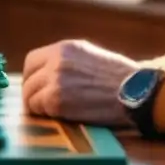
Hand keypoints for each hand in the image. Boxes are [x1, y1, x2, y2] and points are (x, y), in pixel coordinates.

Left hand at [22, 39, 138, 125]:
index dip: (32, 77)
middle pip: (28, 79)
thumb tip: (48, 74)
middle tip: (41, 105)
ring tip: (54, 112)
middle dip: (32, 93)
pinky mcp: (56, 100)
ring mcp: (54, 79)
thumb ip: (68, 62)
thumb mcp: (91, 57)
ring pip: (30, 95)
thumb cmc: (121, 79)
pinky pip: (38, 108)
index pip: (32, 61)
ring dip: (38, 106)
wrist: (137, 92)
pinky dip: (45, 114)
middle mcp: (56, 60)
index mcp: (65, 48)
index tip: (37, 87)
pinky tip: (61, 116)